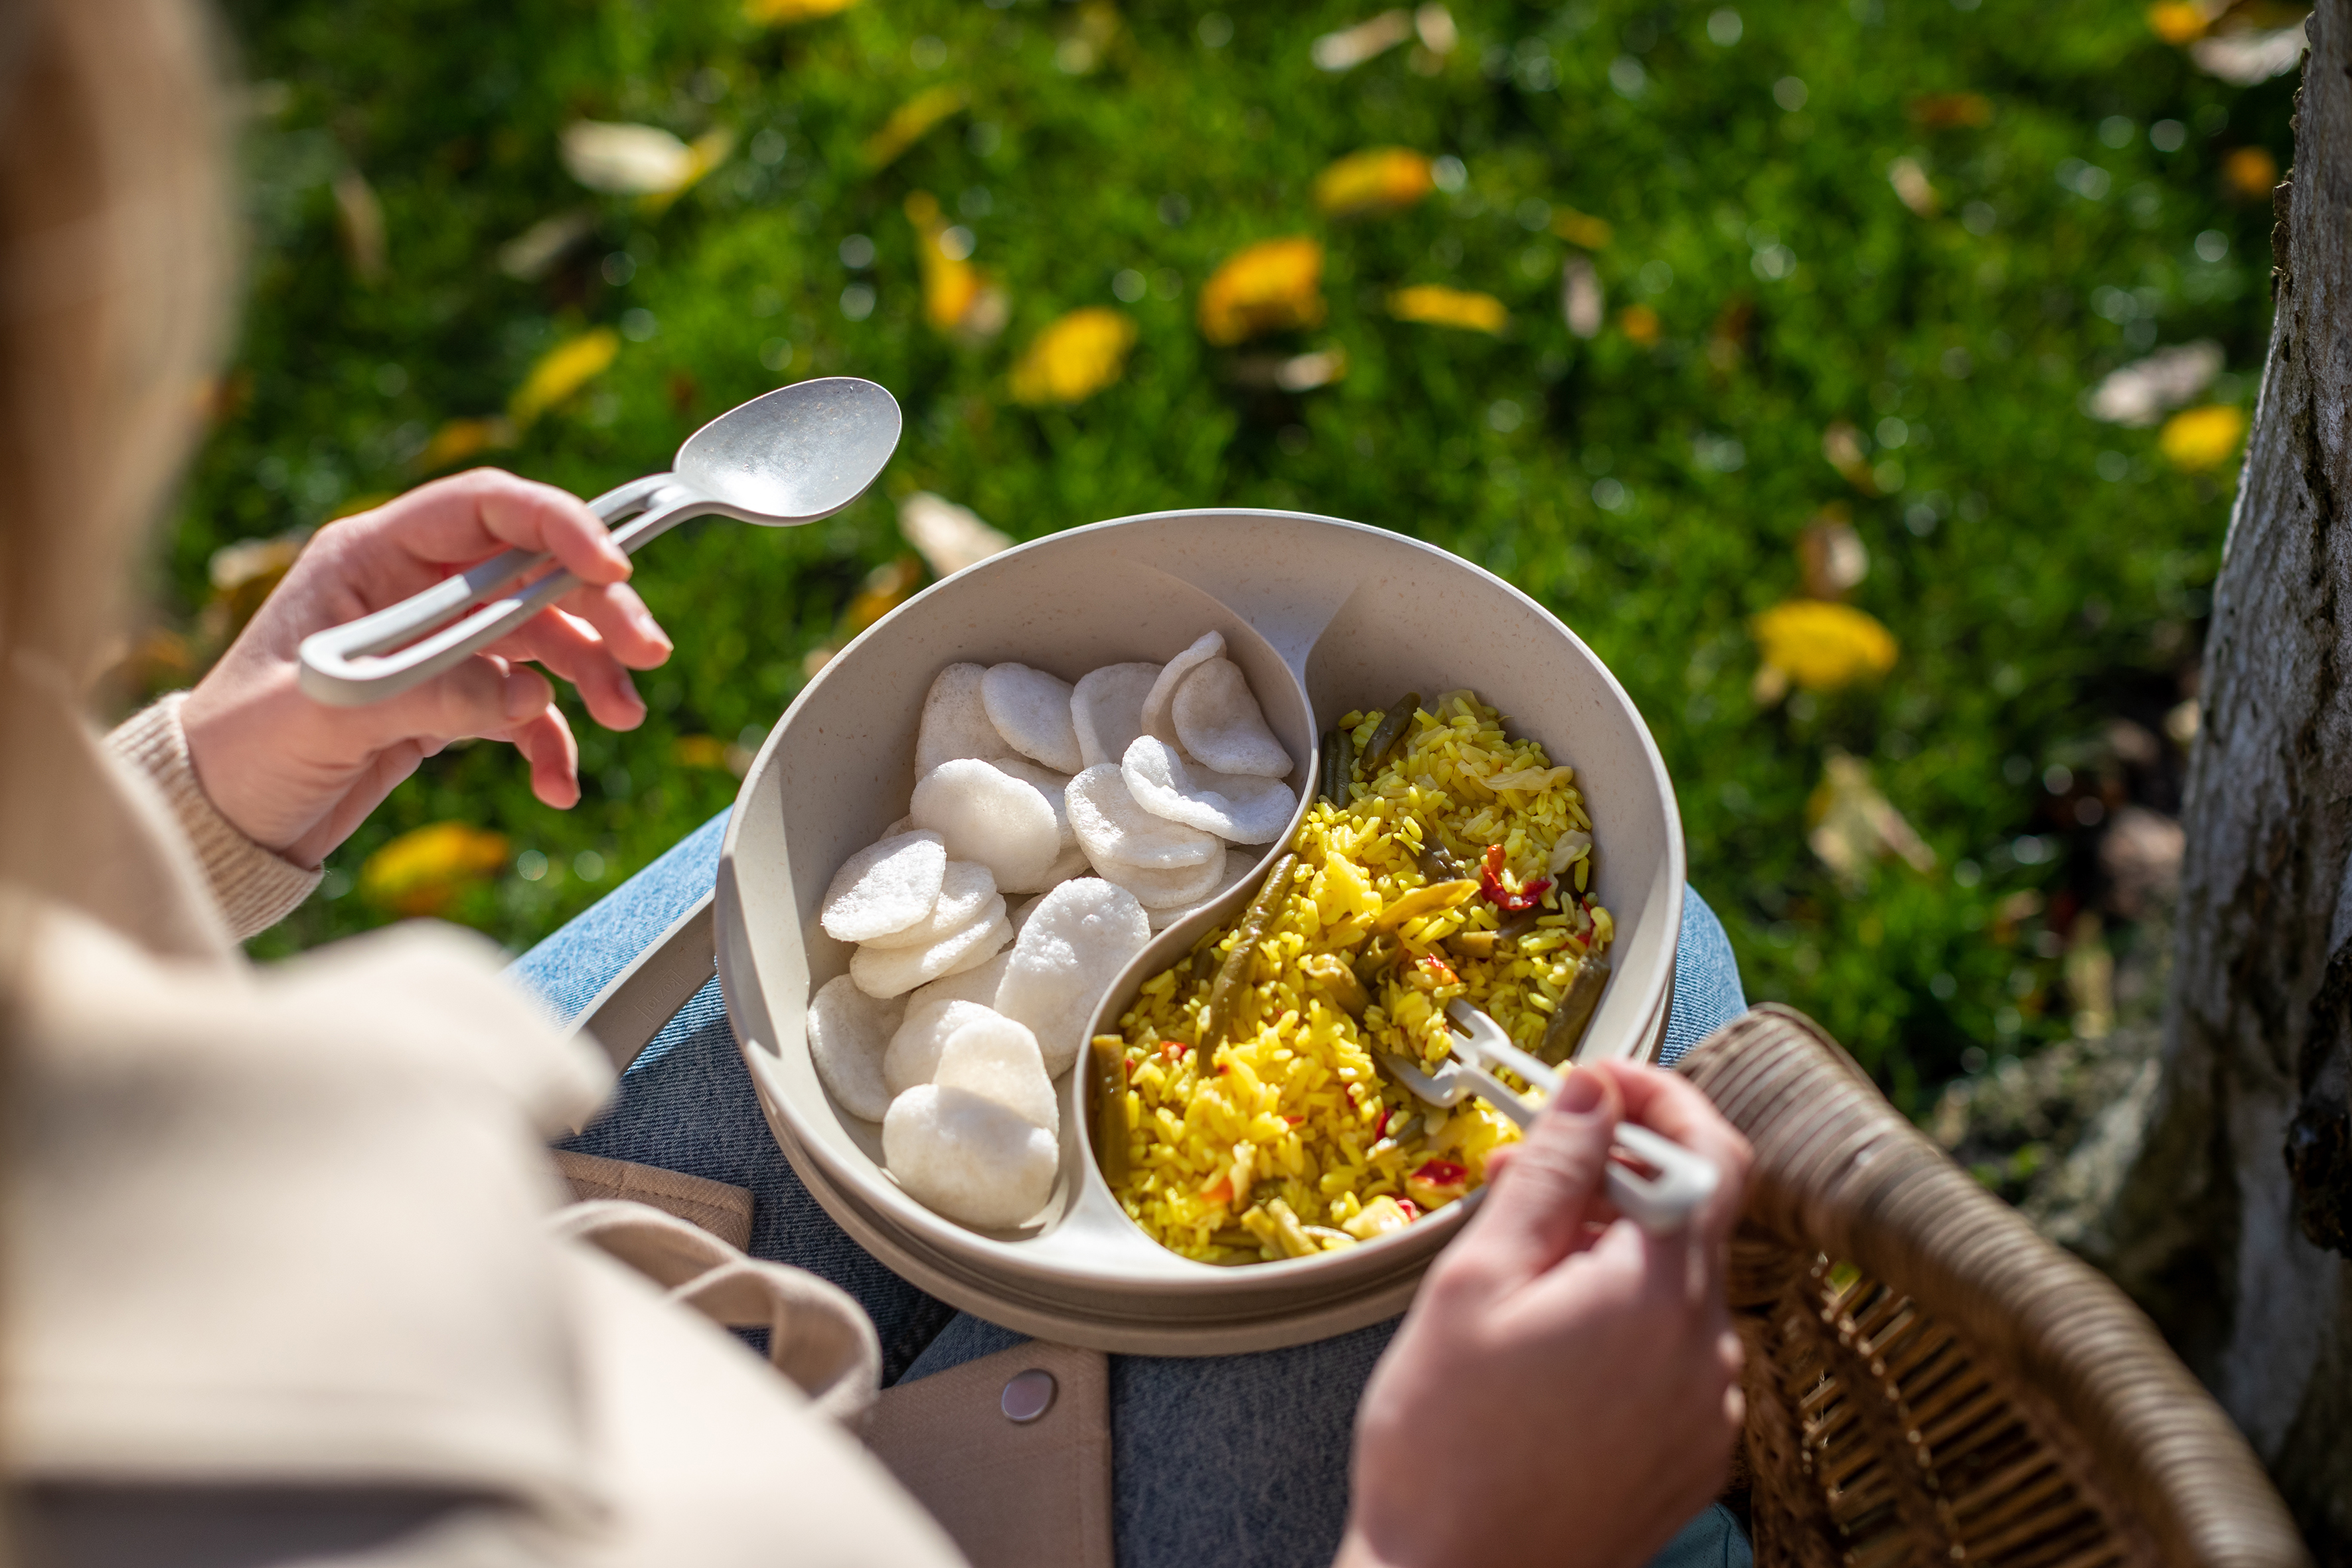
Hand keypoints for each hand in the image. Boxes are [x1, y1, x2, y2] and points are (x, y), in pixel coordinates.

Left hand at [179, 469, 673, 867]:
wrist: (222, 822)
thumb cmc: (240, 753)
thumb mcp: (320, 718)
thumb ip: (425, 697)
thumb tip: (527, 697)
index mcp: (370, 557)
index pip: (483, 509)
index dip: (555, 526)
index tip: (612, 567)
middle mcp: (413, 588)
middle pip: (531, 571)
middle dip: (596, 608)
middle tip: (645, 653)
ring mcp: (436, 642)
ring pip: (543, 636)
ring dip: (591, 675)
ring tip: (620, 718)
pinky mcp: (450, 698)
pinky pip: (526, 707)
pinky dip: (552, 742)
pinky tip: (557, 785)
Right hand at [1336, 1061, 1753, 1567]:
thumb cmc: (1445, 1445)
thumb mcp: (1476, 1282)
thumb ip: (1549, 1174)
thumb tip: (1593, 1093)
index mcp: (1657, 1295)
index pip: (1707, 1153)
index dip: (1658, 1098)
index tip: (1598, 1082)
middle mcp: (1707, 1350)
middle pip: (1693, 1218)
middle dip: (1616, 1175)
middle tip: (1525, 1169)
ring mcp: (1708, 1409)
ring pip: (1678, 1286)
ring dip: (1614, 1250)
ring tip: (1519, 1264)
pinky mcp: (1693, 1454)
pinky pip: (1675, 1353)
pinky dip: (1625, 1320)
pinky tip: (1548, 1339)